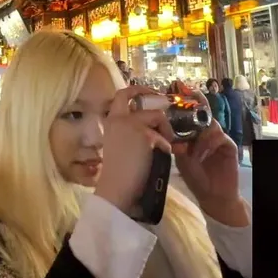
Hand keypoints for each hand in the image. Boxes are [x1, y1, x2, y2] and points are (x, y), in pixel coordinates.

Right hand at [93, 85, 173, 214]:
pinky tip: (160, 156)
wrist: (117, 187)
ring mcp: (133, 125)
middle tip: (166, 122)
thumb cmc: (116, 171)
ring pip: (158, 117)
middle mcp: (121, 118)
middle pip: (146, 105)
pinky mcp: (145, 135)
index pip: (122, 94)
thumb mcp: (119, 143)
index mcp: (111, 120)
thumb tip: (153, 127)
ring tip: (164, 146)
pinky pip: (164, 137)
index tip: (150, 94)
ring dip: (165, 131)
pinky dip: (165, 146)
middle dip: (160, 111)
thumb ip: (130, 131)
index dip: (138, 90)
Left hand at [170, 123, 245, 225]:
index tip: (173, 112)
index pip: (189, 118)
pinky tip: (202, 154)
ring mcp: (218, 139)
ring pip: (211, 124)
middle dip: (193, 118)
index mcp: (194, 135)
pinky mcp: (229, 146)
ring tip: (193, 152)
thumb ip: (179, 146)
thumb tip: (171, 133)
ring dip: (200, 136)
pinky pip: (220, 136)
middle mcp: (206, 134)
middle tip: (184, 124)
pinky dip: (209, 143)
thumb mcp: (182, 161)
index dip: (183, 113)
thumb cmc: (196, 179)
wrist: (213, 195)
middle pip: (201, 117)